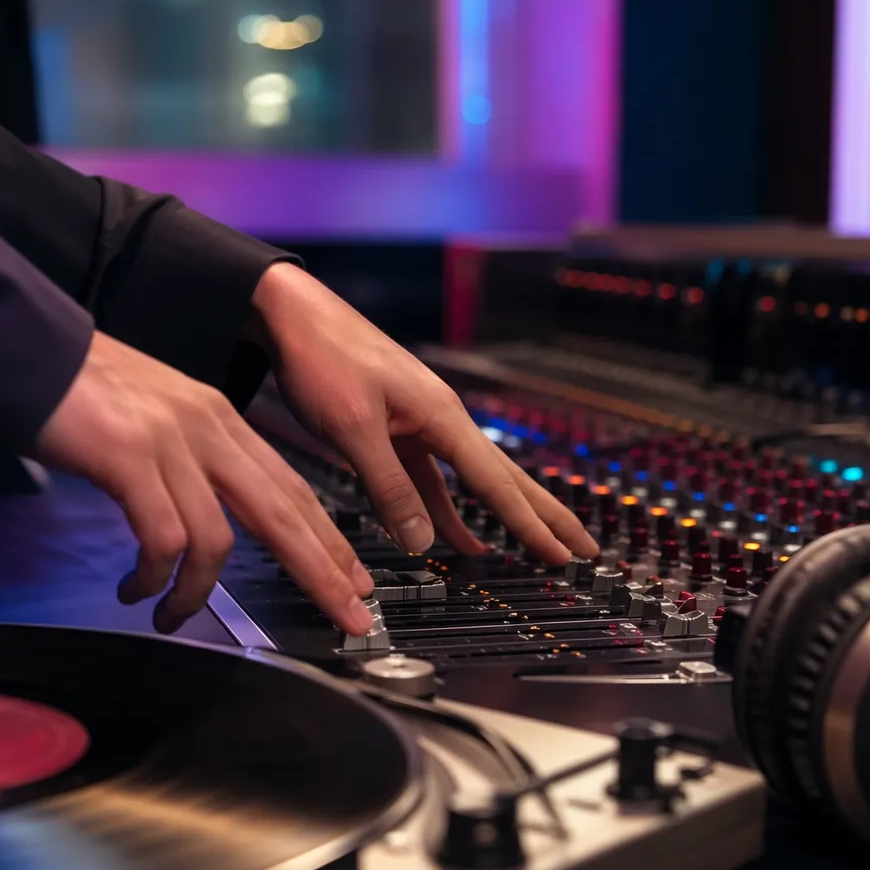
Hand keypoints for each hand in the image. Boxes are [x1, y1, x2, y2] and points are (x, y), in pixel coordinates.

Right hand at [34, 330, 374, 634]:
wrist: (26, 347)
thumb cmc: (82, 390)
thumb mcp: (158, 417)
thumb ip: (191, 460)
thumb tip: (207, 520)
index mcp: (220, 418)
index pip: (293, 487)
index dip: (329, 540)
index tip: (354, 581)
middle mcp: (208, 426)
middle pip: (285, 512)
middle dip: (323, 571)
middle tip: (350, 617)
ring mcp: (172, 441)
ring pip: (220, 538)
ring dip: (200, 593)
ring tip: (174, 615)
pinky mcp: (130, 458)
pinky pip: (164, 538)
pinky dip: (155, 576)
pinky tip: (137, 589)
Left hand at [250, 263, 598, 563]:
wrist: (289, 315)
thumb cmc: (322, 357)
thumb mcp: (354, 428)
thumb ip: (389, 486)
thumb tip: (422, 540)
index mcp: (441, 415)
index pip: (496, 482)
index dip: (530, 523)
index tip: (563, 554)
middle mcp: (440, 418)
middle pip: (502, 478)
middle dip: (542, 517)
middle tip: (580, 548)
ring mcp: (419, 424)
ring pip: (470, 481)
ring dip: (499, 517)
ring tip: (533, 549)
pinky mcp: (394, 430)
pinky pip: (431, 479)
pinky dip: (446, 509)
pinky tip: (454, 535)